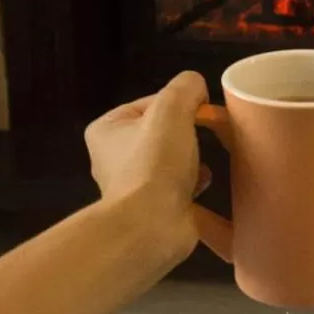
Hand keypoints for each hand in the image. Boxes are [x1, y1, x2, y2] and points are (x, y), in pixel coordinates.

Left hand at [85, 71, 208, 265]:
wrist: (152, 226)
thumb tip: (197, 89)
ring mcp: (131, 185)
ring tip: (203, 166)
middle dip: (188, 134)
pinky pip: (177, 186)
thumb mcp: (172, 109)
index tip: (202, 114)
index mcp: (106, 129)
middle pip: (162, 131)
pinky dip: (193, 184)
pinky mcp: (150, 208)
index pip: (151, 103)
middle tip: (208, 137)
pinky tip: (203, 185)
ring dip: (192, 160)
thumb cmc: (155, 163)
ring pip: (171, 159)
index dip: (180, 105)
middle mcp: (112, 157)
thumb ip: (186, 87)